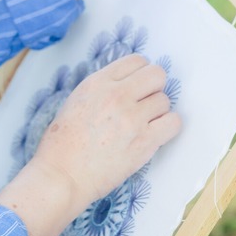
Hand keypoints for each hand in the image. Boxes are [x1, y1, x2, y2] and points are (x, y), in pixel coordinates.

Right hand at [31, 53, 179, 200]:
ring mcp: (132, 118)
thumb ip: (103, 88)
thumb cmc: (63, 144)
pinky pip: (173, 122)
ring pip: (164, 100)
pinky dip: (168, 128)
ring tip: (142, 125)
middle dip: (153, 88)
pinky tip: (154, 135)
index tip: (138, 86)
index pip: (136, 60)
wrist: (62, 176)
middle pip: (157, 75)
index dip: (140, 73)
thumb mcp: (77, 101)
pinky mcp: (144, 142)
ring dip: (157, 112)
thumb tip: (129, 84)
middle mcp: (117, 95)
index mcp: (97, 83)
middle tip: (144, 103)